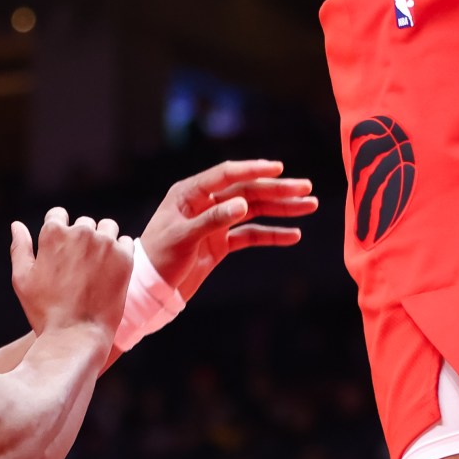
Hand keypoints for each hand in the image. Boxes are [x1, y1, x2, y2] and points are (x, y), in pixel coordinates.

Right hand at [8, 207, 131, 336]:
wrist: (76, 336)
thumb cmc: (45, 311)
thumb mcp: (23, 280)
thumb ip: (20, 248)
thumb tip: (16, 225)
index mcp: (54, 234)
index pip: (57, 214)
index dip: (58, 231)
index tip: (62, 250)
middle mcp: (81, 232)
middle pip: (83, 223)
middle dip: (80, 239)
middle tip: (78, 267)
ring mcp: (105, 243)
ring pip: (106, 227)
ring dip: (102, 240)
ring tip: (96, 267)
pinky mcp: (125, 256)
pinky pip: (124, 241)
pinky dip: (119, 252)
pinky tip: (110, 271)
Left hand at [139, 159, 318, 304]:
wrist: (149, 290)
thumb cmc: (158, 259)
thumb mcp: (183, 238)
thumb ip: (212, 220)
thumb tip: (242, 204)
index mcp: (190, 193)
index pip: (227, 175)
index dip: (253, 170)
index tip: (279, 168)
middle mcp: (205, 203)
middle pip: (247, 191)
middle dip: (278, 190)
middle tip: (306, 188)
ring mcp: (215, 223)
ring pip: (254, 211)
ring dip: (281, 208)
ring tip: (309, 205)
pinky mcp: (221, 244)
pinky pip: (251, 235)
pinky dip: (271, 235)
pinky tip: (293, 235)